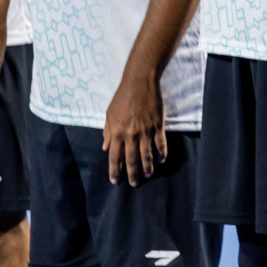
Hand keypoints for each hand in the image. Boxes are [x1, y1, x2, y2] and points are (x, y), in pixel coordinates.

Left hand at [104, 68, 166, 185]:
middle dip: (132, 174)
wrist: (139, 82)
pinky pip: (160, 144)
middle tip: (134, 184)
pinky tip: (161, 160)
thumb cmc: (122, 97)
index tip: (115, 181)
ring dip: (147, 167)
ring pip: (147, 154)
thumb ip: (107, 132)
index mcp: (117, 132)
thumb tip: (105, 147)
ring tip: (147, 175)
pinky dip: (161, 153)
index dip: (114, 170)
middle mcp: (131, 135)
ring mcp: (145, 131)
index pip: (114, 156)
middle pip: (131, 159)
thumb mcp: (109, 114)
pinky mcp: (158, 126)